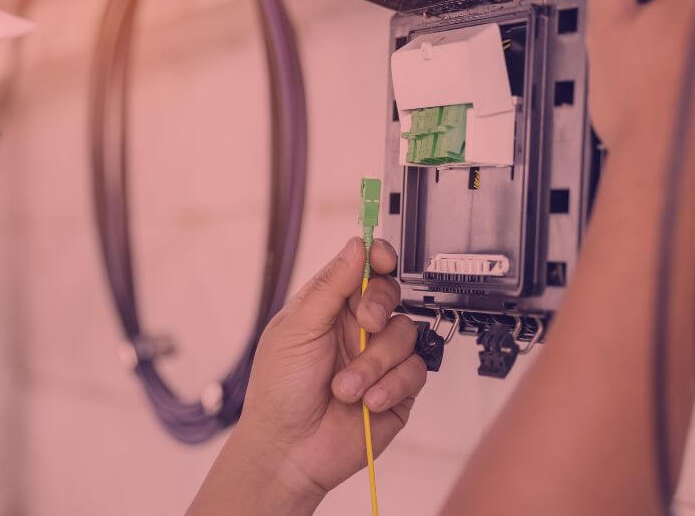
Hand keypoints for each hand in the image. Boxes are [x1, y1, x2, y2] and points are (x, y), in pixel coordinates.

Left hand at [205, 237, 423, 503]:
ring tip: (346, 388)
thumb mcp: (297, 329)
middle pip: (391, 295)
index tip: (383, 260)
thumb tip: (356, 245)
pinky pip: (414, 373)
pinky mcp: (398, 391)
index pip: (363, 270)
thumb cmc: (279, 390)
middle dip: (380, 307)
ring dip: (375, 362)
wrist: (289, 450)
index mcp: (330, 308)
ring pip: (405, 335)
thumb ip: (330, 287)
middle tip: (366, 324)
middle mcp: (357, 329)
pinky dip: (391, 386)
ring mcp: (379, 360)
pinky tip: (367, 402)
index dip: (379, 259)